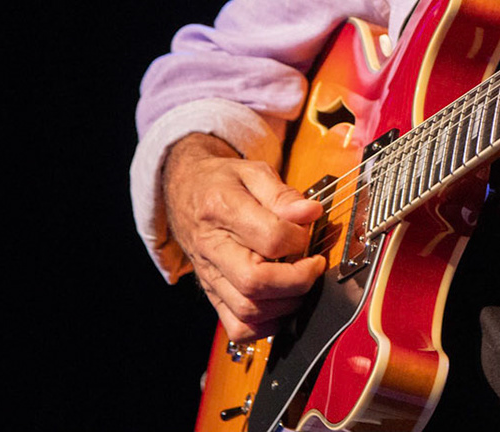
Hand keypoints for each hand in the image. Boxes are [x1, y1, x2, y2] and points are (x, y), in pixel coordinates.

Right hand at [161, 134, 325, 340]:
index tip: (308, 230)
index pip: (269, 238)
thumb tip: (310, 214)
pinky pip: (238, 328)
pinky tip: (282, 304)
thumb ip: (282, 194)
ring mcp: (210, 277)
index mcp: (221, 210)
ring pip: (247, 311)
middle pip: (255, 282)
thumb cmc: (222, 182)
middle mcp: (212, 249)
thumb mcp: (252, 171)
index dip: (299, 239)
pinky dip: (266, 326)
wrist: (185, 193)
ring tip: (301, 282)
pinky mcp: (213, 295)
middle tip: (314, 265)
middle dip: (297, 280)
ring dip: (286, 304)